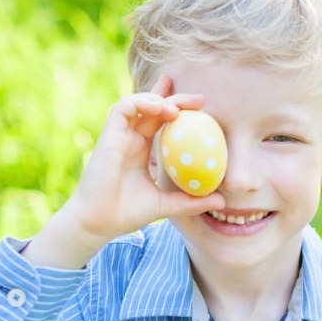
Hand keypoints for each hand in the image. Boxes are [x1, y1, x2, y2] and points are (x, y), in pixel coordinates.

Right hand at [25, 76, 225, 268]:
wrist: (99, 222)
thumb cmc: (126, 214)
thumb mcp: (166, 205)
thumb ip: (191, 201)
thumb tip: (222, 202)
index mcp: (141, 150)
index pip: (161, 121)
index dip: (178, 107)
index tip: (202, 106)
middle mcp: (130, 139)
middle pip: (153, 108)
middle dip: (176, 98)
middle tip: (200, 99)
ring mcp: (118, 135)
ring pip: (138, 102)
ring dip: (159, 99)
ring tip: (178, 108)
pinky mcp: (108, 135)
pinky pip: (123, 108)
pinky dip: (141, 102)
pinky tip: (159, 108)